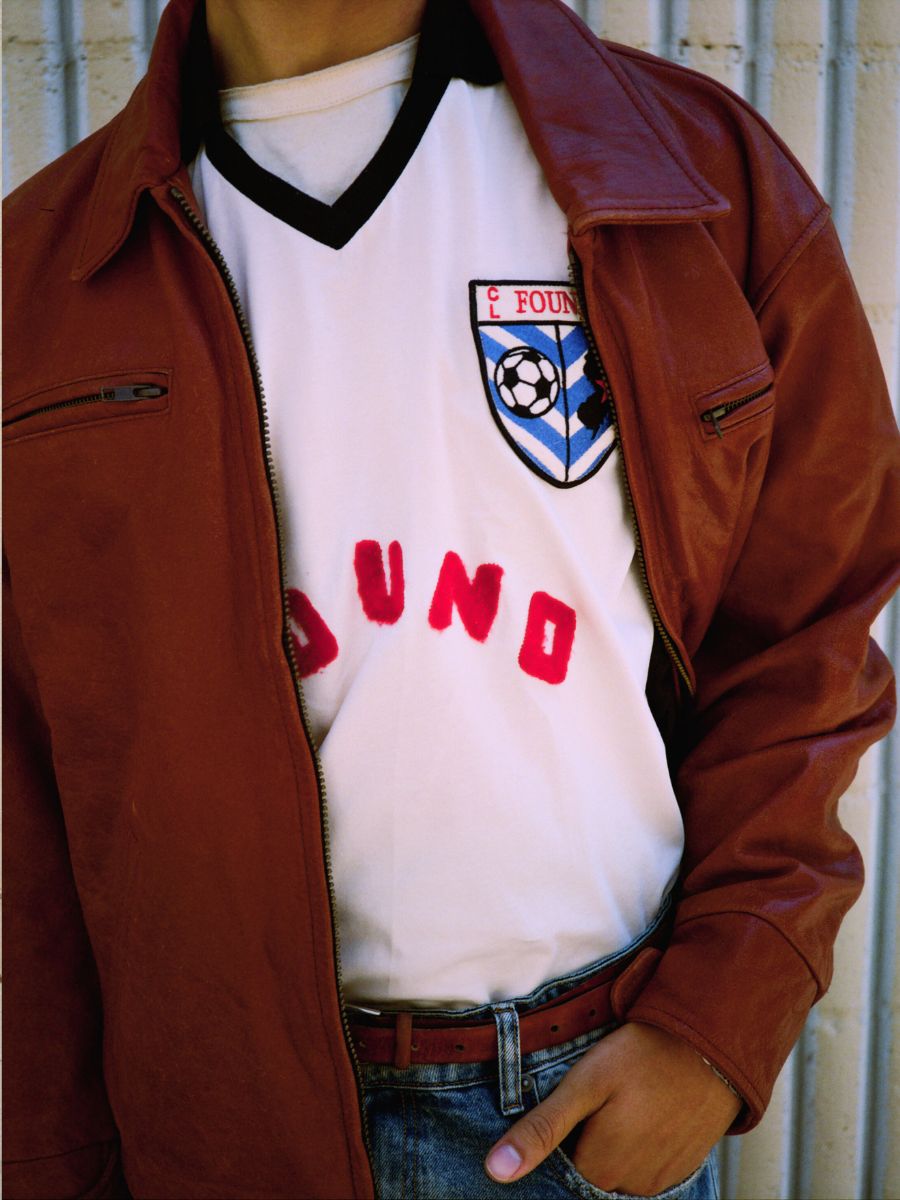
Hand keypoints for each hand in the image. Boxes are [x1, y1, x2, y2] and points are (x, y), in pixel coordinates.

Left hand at [483, 1022, 741, 1193]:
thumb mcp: (584, 1084)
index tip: (579, 1099)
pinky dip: (643, 1143)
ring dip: (617, 1141)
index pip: (561, 1163)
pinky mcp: (684, 1168)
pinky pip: (649, 1167)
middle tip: (606, 1094)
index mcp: (599, 1169)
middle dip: (589, 1137)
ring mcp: (662, 1181)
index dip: (565, 1128)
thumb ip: (541, 1129)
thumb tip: (495, 1170)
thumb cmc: (641, 1057)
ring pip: (620, 1169)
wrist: (711, 1044)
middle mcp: (631, 1187)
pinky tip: (649, 1109)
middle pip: (591, 1168)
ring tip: (629, 1098)